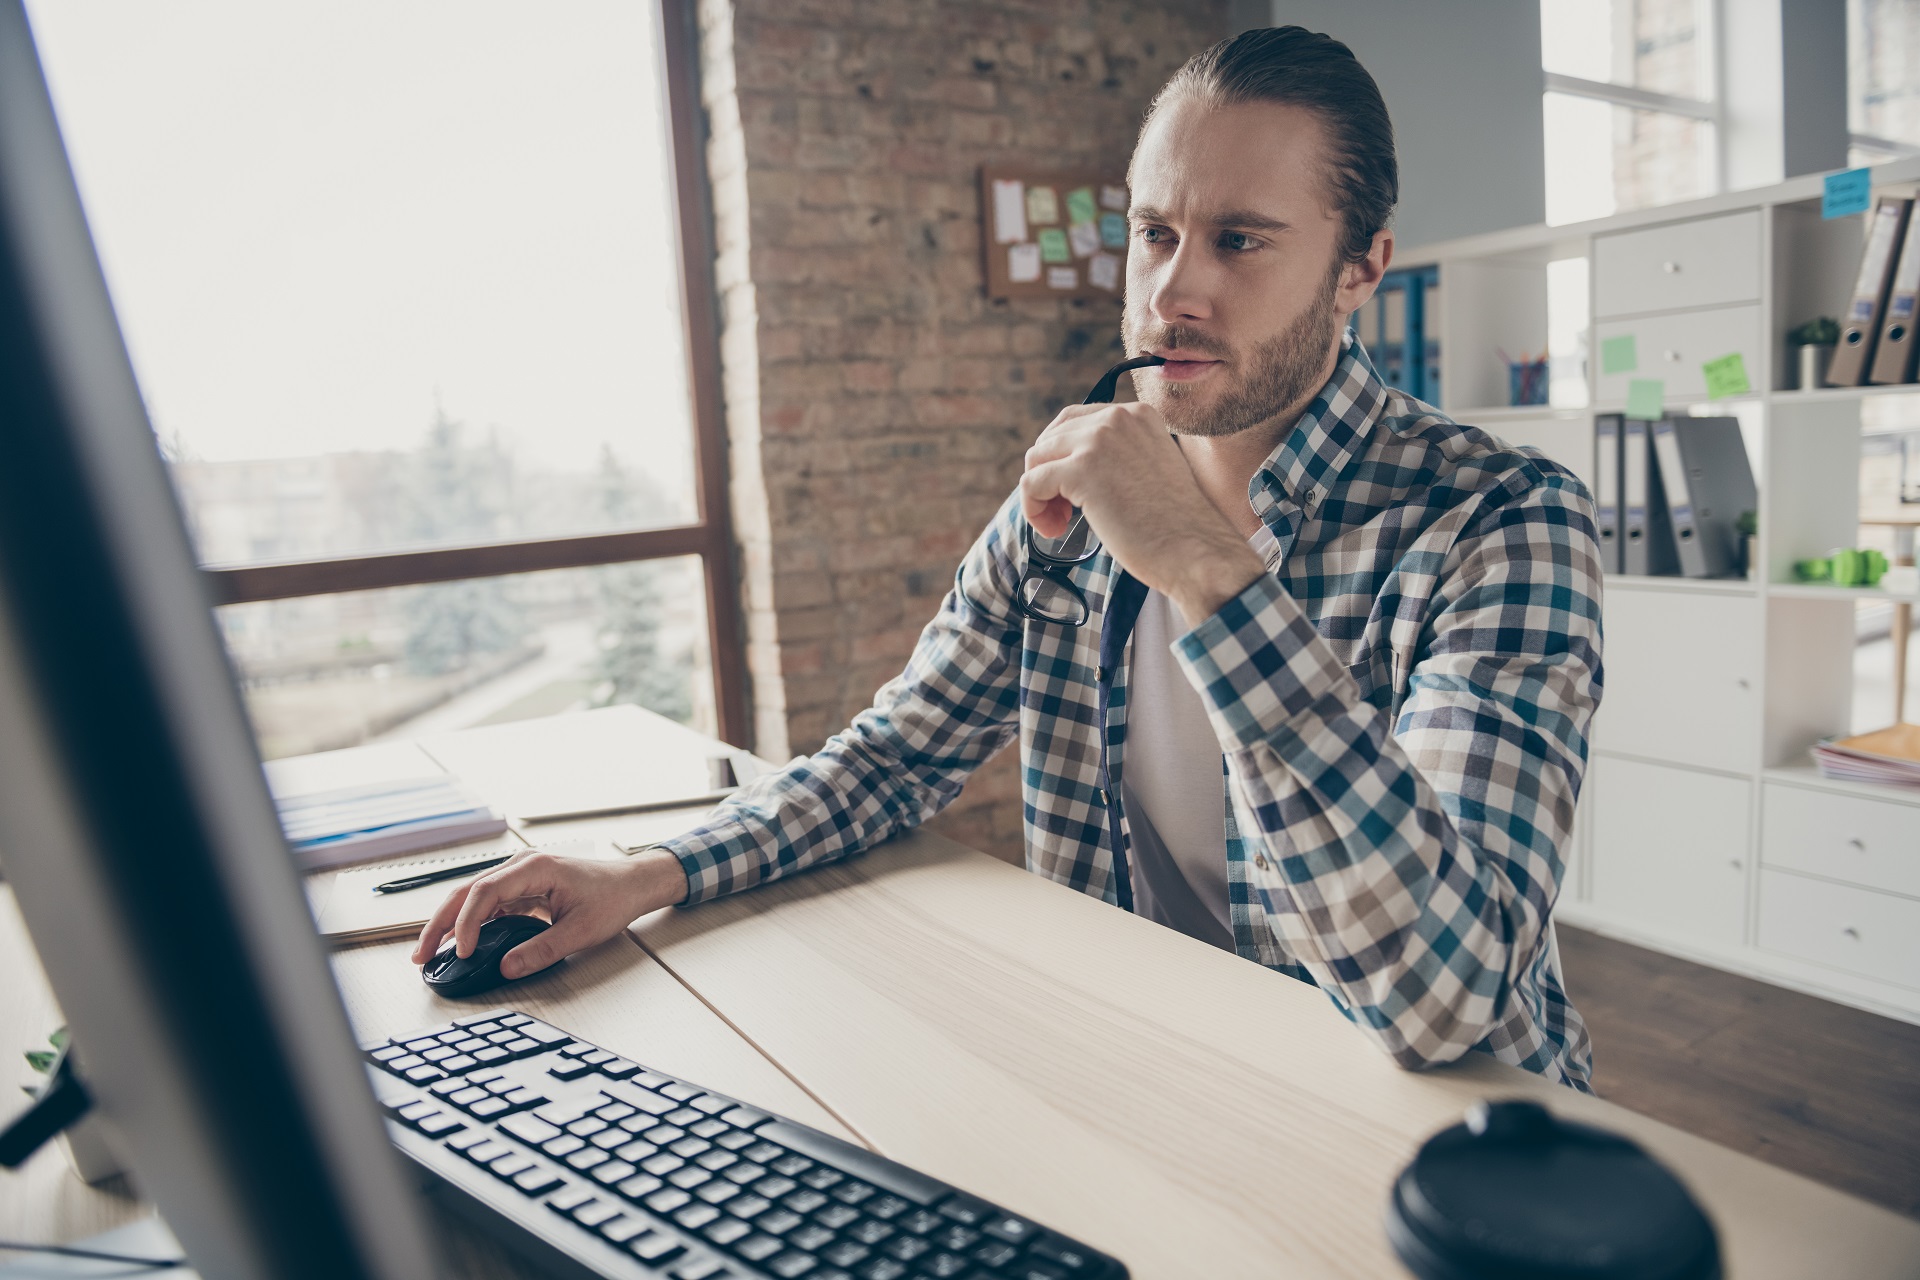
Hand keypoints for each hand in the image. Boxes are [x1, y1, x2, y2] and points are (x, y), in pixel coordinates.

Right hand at [410, 847, 689, 980]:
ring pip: (471, 897)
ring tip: (429, 953)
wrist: (631, 884)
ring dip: (449, 923)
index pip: (486, 891)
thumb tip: (506, 968)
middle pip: (467, 891)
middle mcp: (521, 866)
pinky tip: (457, 944)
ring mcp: (519, 875)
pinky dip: (468, 924)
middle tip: (422, 956)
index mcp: (535, 868)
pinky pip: (486, 904)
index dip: (467, 922)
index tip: (461, 951)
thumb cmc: (612, 898)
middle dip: (441, 923)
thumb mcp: (581, 931)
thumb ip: (543, 950)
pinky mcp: (521, 888)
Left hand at [1021, 402, 1262, 625]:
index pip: (1074, 421)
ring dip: (1039, 494)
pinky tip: (1055, 530)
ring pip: (1036, 458)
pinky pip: (1032, 483)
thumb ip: (1115, 455)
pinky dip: (1034, 510)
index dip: (1062, 456)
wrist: (1194, 549)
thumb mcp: (1147, 468)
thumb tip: (1065, 465)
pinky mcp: (1082, 470)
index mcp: (1137, 414)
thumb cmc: (1174, 524)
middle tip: (1063, 511)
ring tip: (1060, 522)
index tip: (1071, 490)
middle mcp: (1117, 418)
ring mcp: (1099, 441)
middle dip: (1047, 473)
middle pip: (1051, 437)